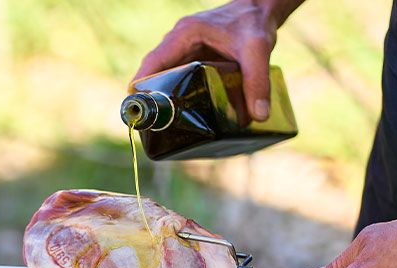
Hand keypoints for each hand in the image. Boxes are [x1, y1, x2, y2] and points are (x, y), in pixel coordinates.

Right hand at [133, 1, 290, 120]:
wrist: (261, 11)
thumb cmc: (254, 22)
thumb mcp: (257, 50)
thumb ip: (258, 81)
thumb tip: (258, 116)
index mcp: (185, 35)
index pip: (154, 62)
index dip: (142, 85)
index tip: (135, 108)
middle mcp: (180, 43)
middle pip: (156, 73)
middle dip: (152, 98)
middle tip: (152, 127)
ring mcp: (186, 52)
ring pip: (167, 78)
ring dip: (164, 99)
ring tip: (163, 127)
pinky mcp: (196, 60)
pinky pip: (180, 79)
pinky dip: (179, 96)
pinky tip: (184, 116)